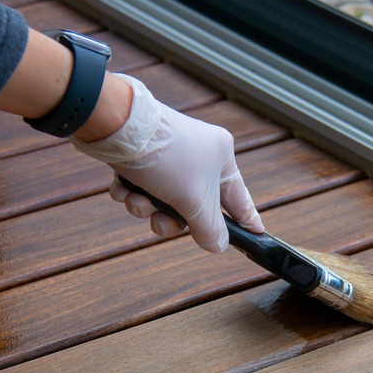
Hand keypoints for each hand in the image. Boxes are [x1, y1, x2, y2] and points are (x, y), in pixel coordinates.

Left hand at [71, 74, 263, 251]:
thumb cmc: (165, 158)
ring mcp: (168, 153)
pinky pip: (142, 186)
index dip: (246, 219)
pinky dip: (131, 192)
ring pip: (164, 198)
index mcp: (220, 156)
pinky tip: (123, 188)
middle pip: (193, 205)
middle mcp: (198, 153)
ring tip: (136, 200)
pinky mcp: (141, 154)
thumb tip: (218, 245)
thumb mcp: (193, 201)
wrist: (116, 127)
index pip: (238, 198)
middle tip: (160, 221)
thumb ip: (209, 229)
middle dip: (171, 218)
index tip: (256, 234)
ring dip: (146, 206)